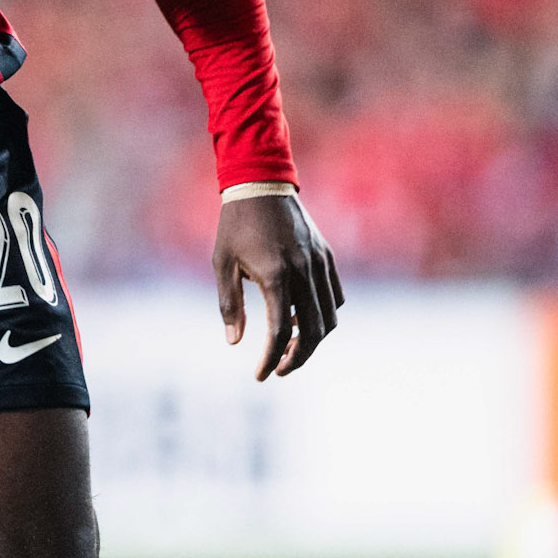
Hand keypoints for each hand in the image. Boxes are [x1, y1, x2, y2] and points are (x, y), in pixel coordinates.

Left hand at [214, 194, 342, 380]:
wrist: (260, 182)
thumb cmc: (235, 224)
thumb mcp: (222, 263)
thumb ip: (230, 304)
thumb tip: (234, 341)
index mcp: (276, 275)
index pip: (278, 332)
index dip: (271, 359)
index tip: (261, 375)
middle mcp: (304, 271)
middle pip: (313, 332)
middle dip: (298, 358)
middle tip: (279, 370)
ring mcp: (320, 263)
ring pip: (330, 317)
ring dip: (313, 340)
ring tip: (288, 347)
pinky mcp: (327, 256)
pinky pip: (335, 296)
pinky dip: (323, 315)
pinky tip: (300, 317)